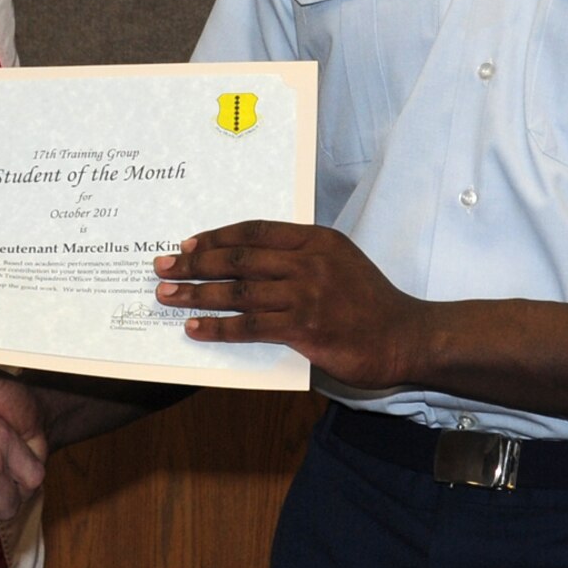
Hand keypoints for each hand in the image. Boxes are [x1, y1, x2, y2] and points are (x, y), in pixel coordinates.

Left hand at [154, 219, 423, 387]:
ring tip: (167, 295)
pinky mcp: (305, 327)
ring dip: (197, 293)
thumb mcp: (339, 261)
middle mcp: (308, 261)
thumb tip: (248, 262)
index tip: (187, 244)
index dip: (216, 236)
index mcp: (315, 239)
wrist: (405, 336)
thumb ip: (299, 257)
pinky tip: (196, 328)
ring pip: (238, 291)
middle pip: (238, 257)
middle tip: (162, 267)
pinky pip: (250, 326)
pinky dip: (218, 326)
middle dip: (194, 262)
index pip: (253, 230)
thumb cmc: (370, 301)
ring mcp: (306, 294)